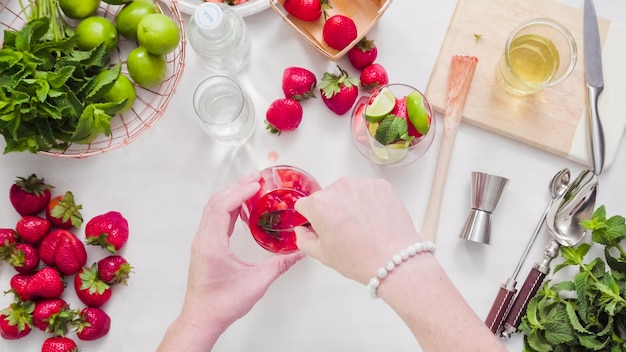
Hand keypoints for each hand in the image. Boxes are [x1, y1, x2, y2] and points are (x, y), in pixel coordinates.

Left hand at [182, 172, 302, 328]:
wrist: (203, 318)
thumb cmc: (222, 304)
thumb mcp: (257, 283)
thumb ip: (280, 265)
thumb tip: (299, 251)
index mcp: (212, 244)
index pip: (221, 207)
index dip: (239, 192)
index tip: (257, 184)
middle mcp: (203, 239)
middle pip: (216, 202)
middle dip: (237, 187)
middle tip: (257, 179)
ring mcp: (202, 242)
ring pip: (213, 209)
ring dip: (231, 196)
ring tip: (251, 188)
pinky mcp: (205, 247)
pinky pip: (214, 219)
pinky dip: (228, 208)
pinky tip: (242, 210)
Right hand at [294, 177, 420, 284]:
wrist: (395, 260)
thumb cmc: (359, 259)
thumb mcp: (322, 255)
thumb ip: (303, 239)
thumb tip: (302, 230)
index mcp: (319, 203)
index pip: (305, 205)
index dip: (311, 218)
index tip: (322, 228)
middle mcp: (339, 187)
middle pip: (327, 196)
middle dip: (332, 209)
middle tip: (345, 231)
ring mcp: (362, 184)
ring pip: (349, 192)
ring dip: (351, 204)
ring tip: (363, 226)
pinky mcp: (381, 186)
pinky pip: (368, 191)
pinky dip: (370, 201)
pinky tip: (375, 220)